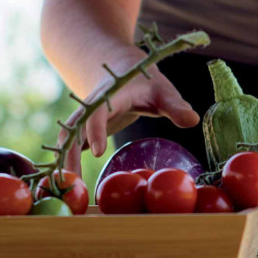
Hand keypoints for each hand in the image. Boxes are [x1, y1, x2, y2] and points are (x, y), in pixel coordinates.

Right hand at [59, 65, 199, 173]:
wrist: (120, 69)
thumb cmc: (145, 82)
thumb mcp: (164, 91)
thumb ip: (176, 107)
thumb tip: (193, 120)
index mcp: (110, 95)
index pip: (98, 112)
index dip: (96, 130)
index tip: (98, 152)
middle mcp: (91, 106)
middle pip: (73, 129)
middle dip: (69, 153)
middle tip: (73, 182)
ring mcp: (83, 117)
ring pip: (67, 139)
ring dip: (64, 161)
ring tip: (65, 189)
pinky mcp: (82, 128)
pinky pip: (70, 145)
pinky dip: (67, 162)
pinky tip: (70, 183)